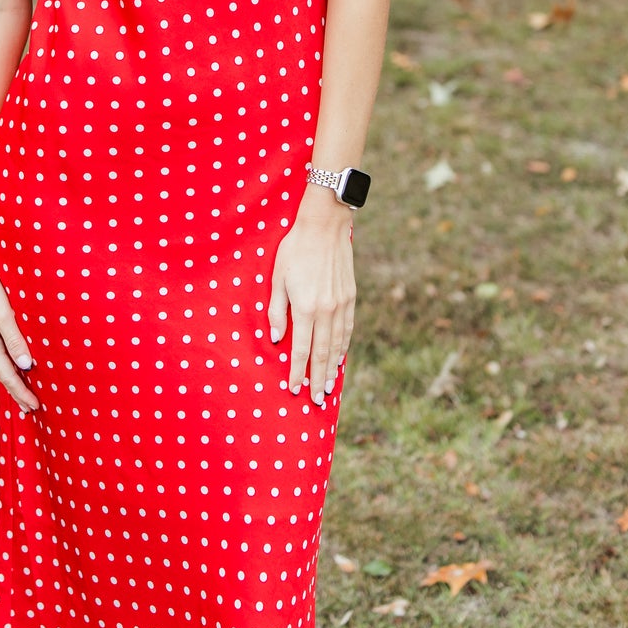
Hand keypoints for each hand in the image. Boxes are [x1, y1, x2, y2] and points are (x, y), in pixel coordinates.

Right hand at [0, 241, 38, 412]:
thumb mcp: (2, 314)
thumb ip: (14, 339)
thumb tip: (26, 365)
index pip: (8, 375)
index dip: (22, 391)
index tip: (34, 406)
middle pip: (2, 372)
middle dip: (16, 390)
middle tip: (29, 407)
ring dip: (11, 376)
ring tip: (21, 389)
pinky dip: (5, 361)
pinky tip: (10, 359)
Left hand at [267, 197, 355, 407]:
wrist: (325, 226)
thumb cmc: (295, 249)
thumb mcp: (277, 278)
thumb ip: (276, 311)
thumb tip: (276, 339)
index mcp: (305, 308)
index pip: (301, 349)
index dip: (298, 371)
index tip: (295, 388)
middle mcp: (326, 311)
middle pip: (322, 354)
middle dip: (317, 379)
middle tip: (316, 401)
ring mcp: (341, 305)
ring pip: (337, 345)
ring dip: (332, 369)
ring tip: (328, 387)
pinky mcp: (351, 297)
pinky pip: (348, 330)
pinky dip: (344, 347)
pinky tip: (340, 358)